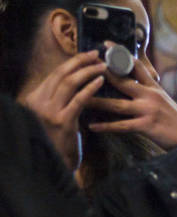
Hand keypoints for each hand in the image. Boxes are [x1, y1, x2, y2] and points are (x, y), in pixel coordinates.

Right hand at [17, 51, 106, 168]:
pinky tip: (100, 81)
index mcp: (34, 97)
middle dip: (80, 62)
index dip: (72, 62)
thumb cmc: (59, 139)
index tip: (87, 55)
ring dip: (87, 71)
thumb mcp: (54, 114)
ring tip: (102, 66)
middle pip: (61, 74)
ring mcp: (49, 111)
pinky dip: (90, 88)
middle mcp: (38, 102)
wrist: (56, 162)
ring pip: (68, 83)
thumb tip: (76, 79)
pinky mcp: (62, 121)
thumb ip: (59, 98)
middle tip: (96, 55)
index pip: (55, 74)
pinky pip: (78, 100)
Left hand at [86, 57, 176, 149]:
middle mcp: (150, 95)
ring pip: (117, 104)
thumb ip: (149, 93)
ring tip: (80, 99)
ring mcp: (148, 110)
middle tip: (84, 66)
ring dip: (96, 102)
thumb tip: (134, 86)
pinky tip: (92, 126)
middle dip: (102, 73)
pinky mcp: (147, 125)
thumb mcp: (165, 101)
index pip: (137, 66)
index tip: (106, 44)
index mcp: (155, 88)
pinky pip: (121, 125)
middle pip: (122, 81)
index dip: (121, 54)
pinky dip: (106, 126)